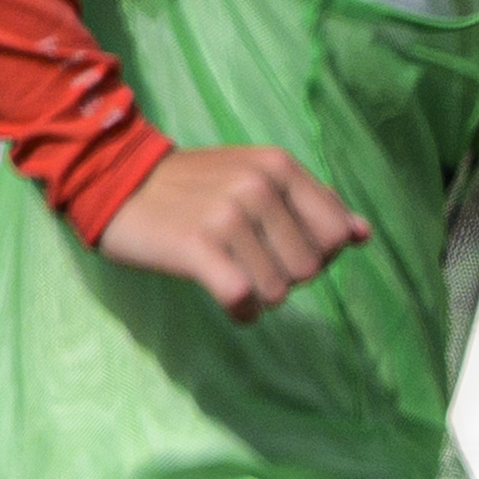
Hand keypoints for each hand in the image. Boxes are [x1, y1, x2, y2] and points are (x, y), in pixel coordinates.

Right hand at [95, 144, 371, 322]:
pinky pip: (242, 299)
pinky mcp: (196, 245)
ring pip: (277, 291)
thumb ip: (313, 203)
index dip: (315, 254)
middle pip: (309, 270)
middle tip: (246, 259)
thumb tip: (362, 234)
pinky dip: (239, 310)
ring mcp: (228, 214)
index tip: (280, 248)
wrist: (115, 181)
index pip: (336, 236)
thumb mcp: (257, 177)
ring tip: (228, 271)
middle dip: (284, 276)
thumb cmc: (194, 187)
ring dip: (256, 294)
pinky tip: (225, 298)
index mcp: (279, 167)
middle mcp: (258, 186)